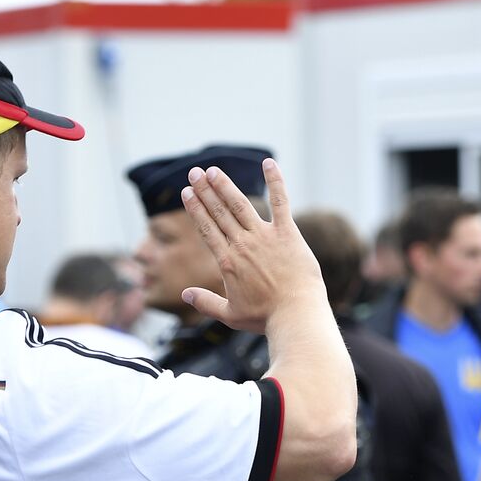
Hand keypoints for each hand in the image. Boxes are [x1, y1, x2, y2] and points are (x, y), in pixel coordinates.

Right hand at [179, 158, 325, 333]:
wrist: (295, 314)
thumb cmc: (265, 317)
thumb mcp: (230, 314)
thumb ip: (206, 302)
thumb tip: (184, 294)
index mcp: (227, 261)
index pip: (207, 228)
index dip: (195, 208)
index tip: (187, 192)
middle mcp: (242, 244)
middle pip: (219, 212)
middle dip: (205, 190)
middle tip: (194, 172)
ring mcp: (265, 236)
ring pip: (240, 204)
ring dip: (225, 185)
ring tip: (213, 170)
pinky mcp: (287, 233)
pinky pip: (280, 202)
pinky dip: (275, 181)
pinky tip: (269, 163)